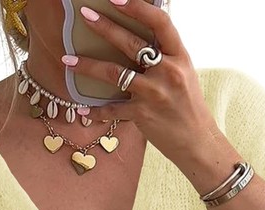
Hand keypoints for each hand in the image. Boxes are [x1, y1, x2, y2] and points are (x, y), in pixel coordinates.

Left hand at [65, 0, 220, 166]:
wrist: (196, 141)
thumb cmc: (187, 105)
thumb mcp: (183, 72)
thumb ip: (164, 55)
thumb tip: (143, 36)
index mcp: (179, 56)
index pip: (159, 23)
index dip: (138, 7)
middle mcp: (167, 71)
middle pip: (130, 44)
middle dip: (105, 27)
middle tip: (85, 15)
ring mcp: (154, 93)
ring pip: (114, 73)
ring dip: (88, 66)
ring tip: (68, 60)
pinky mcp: (142, 115)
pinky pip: (112, 110)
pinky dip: (96, 111)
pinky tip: (82, 108)